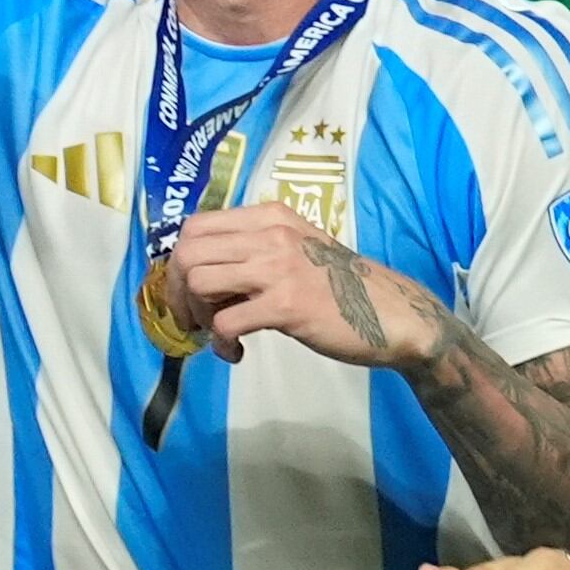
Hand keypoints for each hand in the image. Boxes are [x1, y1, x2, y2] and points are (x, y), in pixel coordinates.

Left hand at [165, 201, 442, 367]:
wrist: (393, 315)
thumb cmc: (339, 287)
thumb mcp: (294, 251)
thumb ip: (251, 252)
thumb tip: (195, 274)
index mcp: (270, 217)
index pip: (196, 226)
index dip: (177, 263)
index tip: (186, 293)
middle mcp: (271, 234)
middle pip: (188, 253)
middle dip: (177, 292)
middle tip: (194, 319)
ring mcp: (279, 268)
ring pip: (199, 282)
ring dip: (198, 317)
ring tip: (218, 334)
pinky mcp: (286, 304)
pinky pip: (225, 323)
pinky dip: (221, 344)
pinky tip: (236, 352)